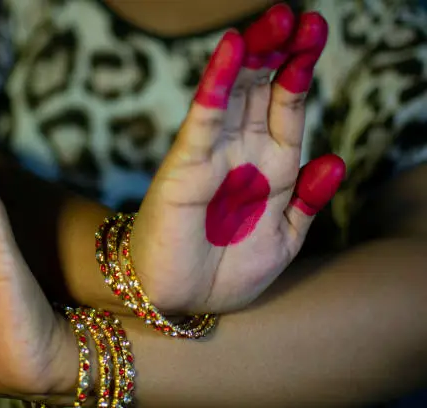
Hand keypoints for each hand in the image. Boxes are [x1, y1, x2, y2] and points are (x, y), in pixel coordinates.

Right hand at [132, 4, 344, 312]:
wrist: (182, 299)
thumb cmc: (228, 271)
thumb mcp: (284, 239)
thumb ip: (309, 200)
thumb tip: (335, 159)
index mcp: (271, 167)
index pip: (287, 106)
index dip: (301, 70)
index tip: (315, 33)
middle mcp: (243, 153)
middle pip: (263, 89)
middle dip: (282, 51)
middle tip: (299, 16)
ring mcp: (213, 155)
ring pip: (235, 94)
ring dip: (255, 55)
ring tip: (277, 20)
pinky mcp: (185, 166)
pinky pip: (204, 119)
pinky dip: (216, 84)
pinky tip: (232, 51)